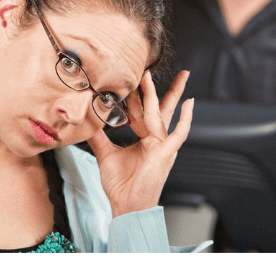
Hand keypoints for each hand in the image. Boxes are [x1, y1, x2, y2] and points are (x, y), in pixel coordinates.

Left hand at [87, 70, 193, 216]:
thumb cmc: (120, 186)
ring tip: (162, 76)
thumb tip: (85, 121)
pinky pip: (179, 134)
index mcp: (144, 139)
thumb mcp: (105, 155)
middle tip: (152, 67)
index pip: (139, 111)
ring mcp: (162, 146)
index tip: (131, 77)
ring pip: (161, 114)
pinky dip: (186, 120)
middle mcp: (155, 140)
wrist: (126, 207)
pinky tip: (191, 104)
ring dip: (162, 94)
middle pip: (157, 108)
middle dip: (156, 88)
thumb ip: (97, 137)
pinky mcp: (166, 153)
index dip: (135, 95)